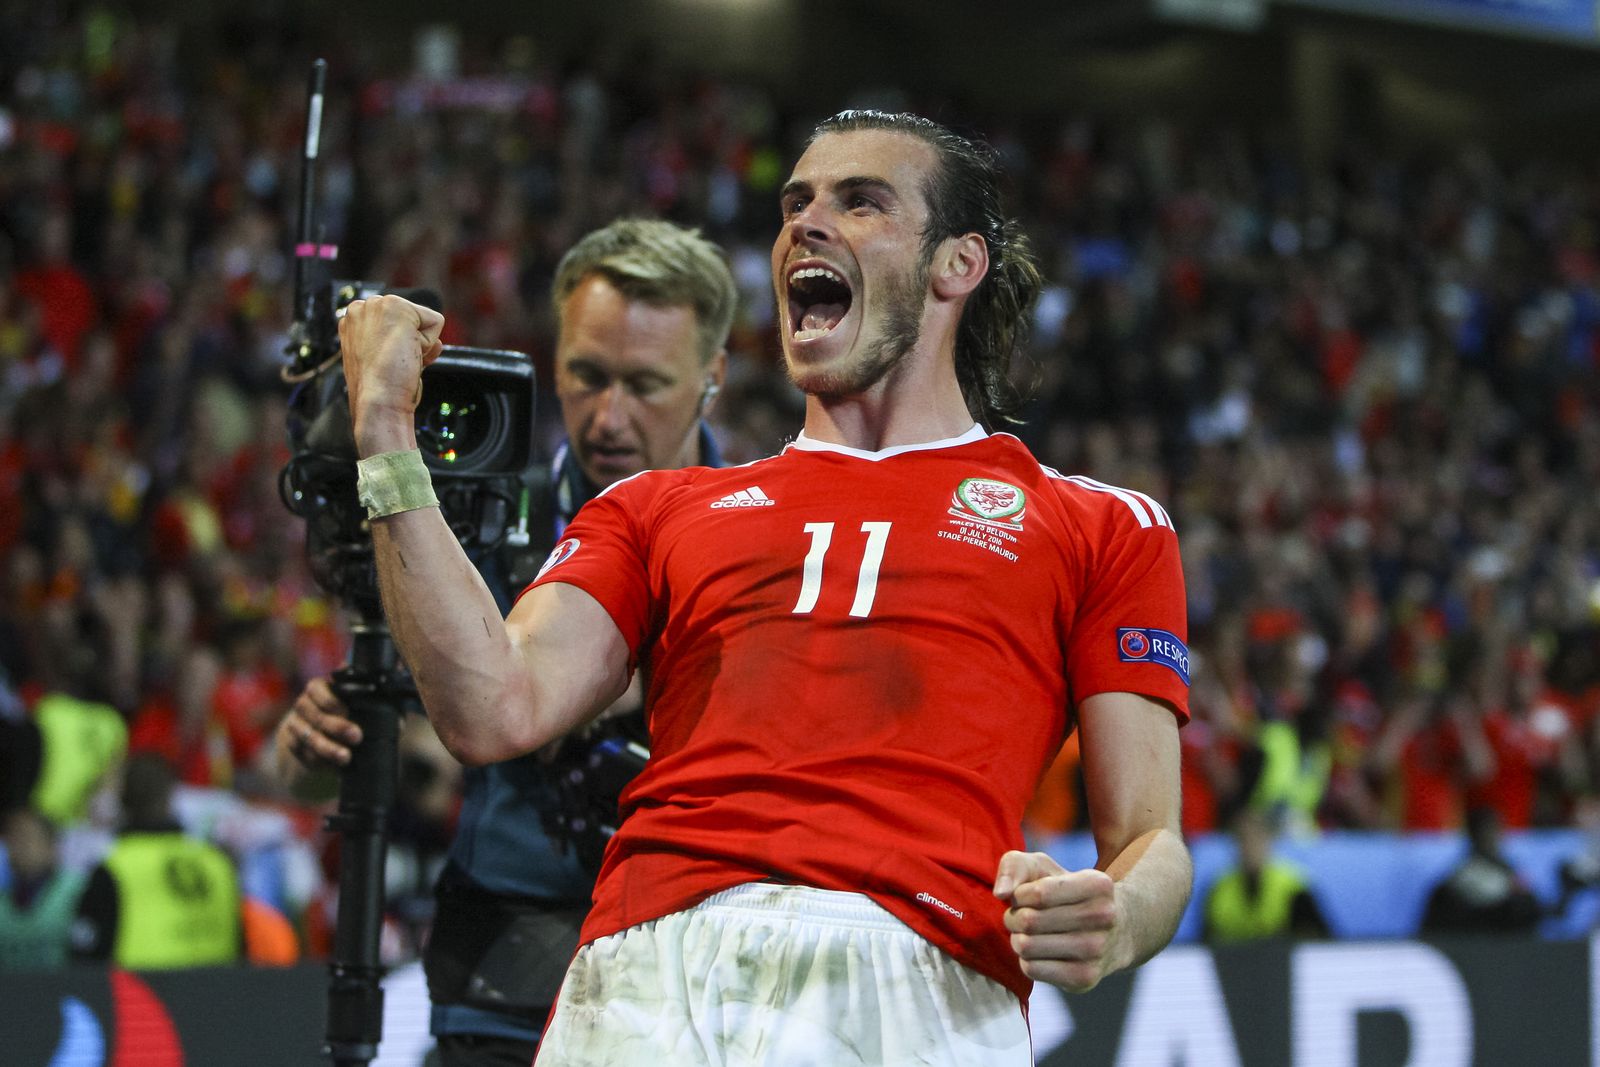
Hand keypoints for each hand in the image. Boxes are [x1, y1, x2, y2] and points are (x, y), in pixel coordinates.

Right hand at [273, 677, 363, 783]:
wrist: (323, 733)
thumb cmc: (348, 710)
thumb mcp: (357, 698)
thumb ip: (369, 688)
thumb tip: (395, 676)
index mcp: (316, 688)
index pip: (317, 690)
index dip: (332, 702)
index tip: (348, 711)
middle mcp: (302, 705)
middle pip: (316, 716)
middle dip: (337, 727)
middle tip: (357, 736)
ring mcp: (295, 727)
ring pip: (308, 738)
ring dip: (328, 748)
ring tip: (346, 757)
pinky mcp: (294, 748)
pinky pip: (304, 755)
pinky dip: (320, 762)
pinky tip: (334, 767)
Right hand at [337, 294, 445, 454]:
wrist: (378, 402)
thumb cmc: (379, 391)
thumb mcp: (387, 362)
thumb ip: (404, 346)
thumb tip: (437, 344)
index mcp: (353, 323)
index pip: (397, 324)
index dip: (402, 346)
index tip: (389, 363)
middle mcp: (360, 309)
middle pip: (411, 319)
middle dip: (412, 342)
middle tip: (395, 362)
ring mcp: (376, 305)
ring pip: (423, 320)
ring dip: (420, 344)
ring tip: (399, 359)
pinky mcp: (397, 307)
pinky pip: (435, 321)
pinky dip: (429, 343)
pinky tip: (408, 355)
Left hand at [994, 850, 1121, 992]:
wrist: (1112, 933)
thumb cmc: (1066, 894)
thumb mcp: (1044, 868)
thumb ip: (1015, 866)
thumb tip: (1001, 893)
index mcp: (1098, 885)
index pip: (1039, 893)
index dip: (1019, 895)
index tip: (1022, 896)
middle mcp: (1104, 918)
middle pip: (1030, 920)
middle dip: (1014, 917)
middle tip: (1019, 917)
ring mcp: (1096, 950)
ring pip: (1027, 946)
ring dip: (1017, 938)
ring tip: (1026, 934)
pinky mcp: (1085, 978)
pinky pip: (1032, 969)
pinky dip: (1026, 959)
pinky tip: (1037, 952)